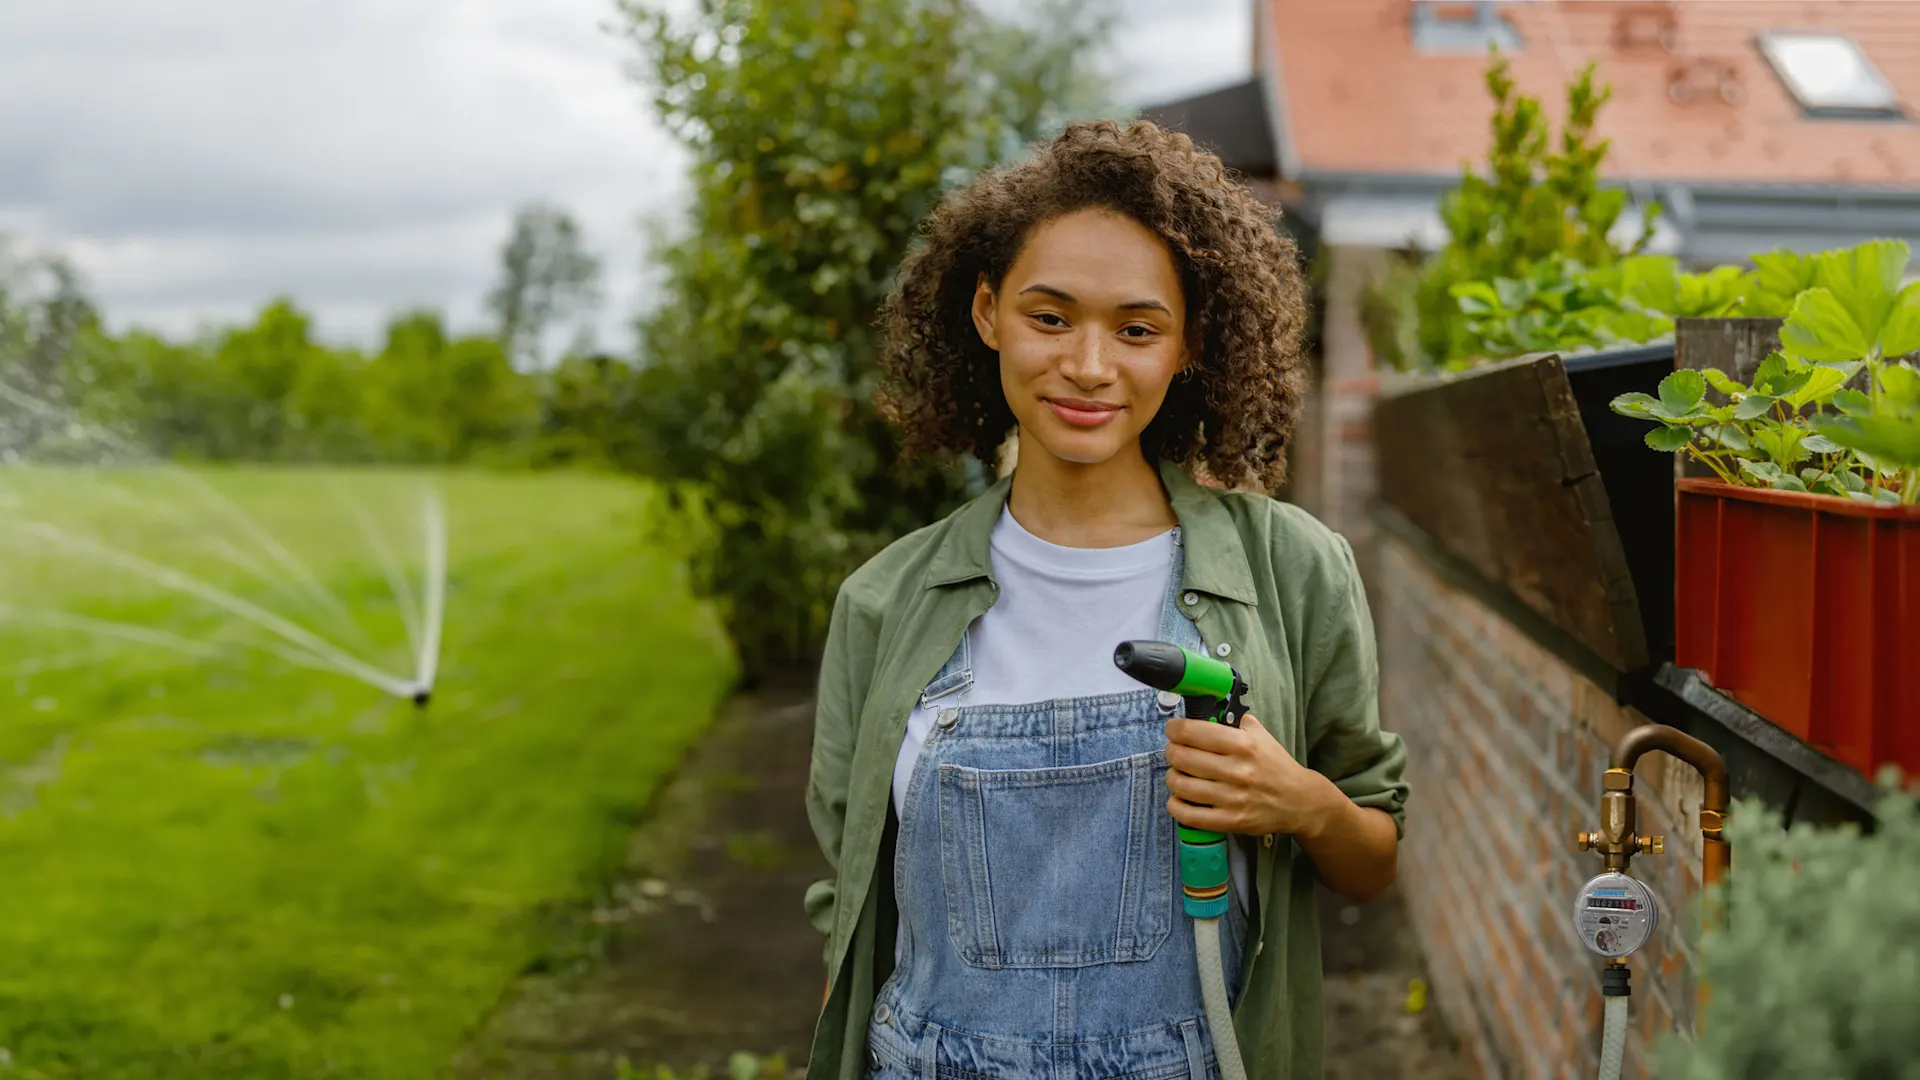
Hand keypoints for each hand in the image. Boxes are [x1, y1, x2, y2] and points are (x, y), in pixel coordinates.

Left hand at [1163, 712, 1338, 839]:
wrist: (1299, 801)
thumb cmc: (1276, 765)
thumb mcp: (1261, 735)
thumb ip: (1235, 721)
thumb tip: (1207, 711)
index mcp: (1242, 745)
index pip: (1192, 732)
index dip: (1174, 729)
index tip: (1172, 730)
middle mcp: (1236, 770)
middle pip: (1181, 757)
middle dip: (1171, 751)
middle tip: (1174, 751)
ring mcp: (1232, 798)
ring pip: (1180, 786)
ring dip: (1172, 777)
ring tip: (1177, 774)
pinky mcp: (1230, 821)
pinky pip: (1189, 815)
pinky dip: (1175, 805)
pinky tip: (1178, 798)